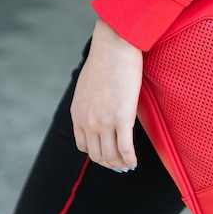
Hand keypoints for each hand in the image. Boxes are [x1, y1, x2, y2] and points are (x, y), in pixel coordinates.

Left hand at [71, 18, 141, 170]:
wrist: (113, 48)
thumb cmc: (105, 60)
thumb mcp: (88, 85)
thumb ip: (91, 101)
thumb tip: (102, 104)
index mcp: (77, 114)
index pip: (83, 146)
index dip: (96, 154)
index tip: (107, 155)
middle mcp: (88, 122)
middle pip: (97, 155)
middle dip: (109, 163)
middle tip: (120, 165)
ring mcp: (104, 122)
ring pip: (111, 155)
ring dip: (120, 164)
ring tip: (128, 166)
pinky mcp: (123, 118)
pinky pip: (126, 148)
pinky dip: (130, 159)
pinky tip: (135, 161)